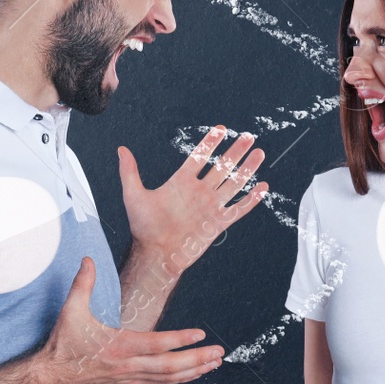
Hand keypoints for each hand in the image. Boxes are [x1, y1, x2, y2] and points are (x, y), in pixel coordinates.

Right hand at [34, 257, 222, 383]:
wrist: (54, 377)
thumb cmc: (63, 345)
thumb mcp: (71, 311)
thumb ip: (83, 284)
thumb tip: (88, 260)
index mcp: (118, 346)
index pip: (155, 344)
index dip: (179, 340)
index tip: (200, 334)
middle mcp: (128, 364)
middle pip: (169, 366)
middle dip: (197, 359)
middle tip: (219, 352)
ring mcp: (131, 376)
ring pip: (168, 377)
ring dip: (194, 370)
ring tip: (214, 363)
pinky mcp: (130, 381)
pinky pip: (161, 382)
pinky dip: (180, 378)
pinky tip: (194, 373)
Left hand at [118, 126, 267, 271]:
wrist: (155, 254)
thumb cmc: (143, 228)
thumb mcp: (134, 195)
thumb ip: (129, 172)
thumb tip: (121, 150)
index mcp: (181, 182)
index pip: (199, 157)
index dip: (210, 143)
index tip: (221, 129)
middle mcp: (199, 192)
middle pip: (222, 167)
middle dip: (236, 152)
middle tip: (248, 137)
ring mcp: (210, 206)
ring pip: (234, 184)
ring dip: (247, 169)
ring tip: (259, 153)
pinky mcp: (217, 223)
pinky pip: (238, 209)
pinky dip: (251, 200)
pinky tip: (263, 187)